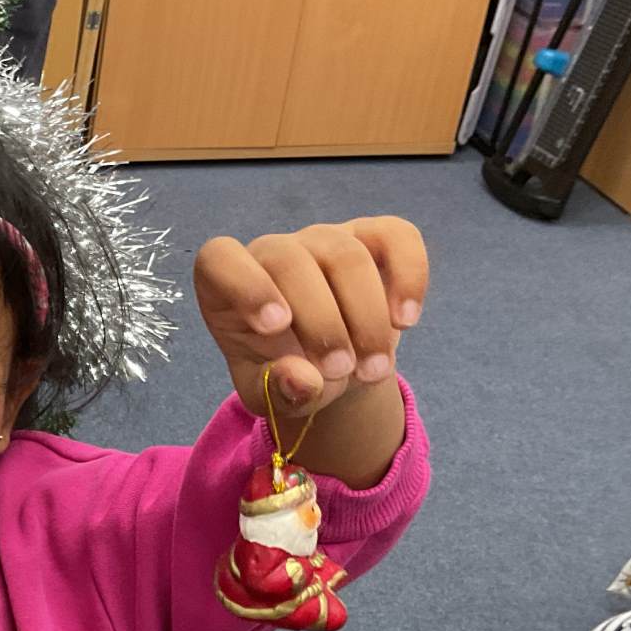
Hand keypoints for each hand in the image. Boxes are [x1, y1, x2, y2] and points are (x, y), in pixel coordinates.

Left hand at [193, 217, 426, 420]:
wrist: (329, 367)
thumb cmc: (284, 373)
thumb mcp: (268, 394)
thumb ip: (276, 389)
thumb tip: (304, 381)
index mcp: (226, 282)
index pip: (221, 258)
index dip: (246, 285)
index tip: (275, 327)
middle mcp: (272, 251)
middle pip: (293, 261)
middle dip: (322, 322)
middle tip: (340, 371)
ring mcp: (324, 238)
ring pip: (346, 256)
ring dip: (367, 317)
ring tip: (373, 370)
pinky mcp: (372, 237)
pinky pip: (397, 237)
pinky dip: (409, 277)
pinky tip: (406, 322)